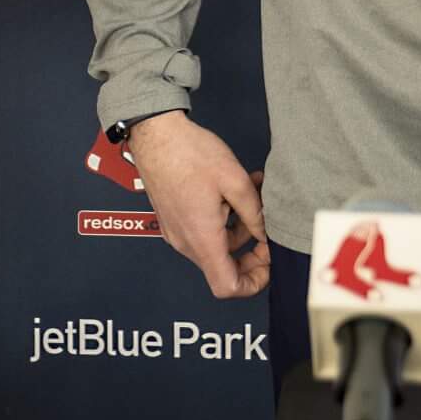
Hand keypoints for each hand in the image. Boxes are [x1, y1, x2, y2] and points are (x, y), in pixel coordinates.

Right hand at [128, 112, 268, 297]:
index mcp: (201, 237)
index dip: (254, 282)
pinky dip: (223, 219)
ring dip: (239, 228)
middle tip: (266, 225)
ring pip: (216, 246)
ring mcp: (176, 230)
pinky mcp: (172, 218)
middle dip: (251, 250)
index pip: (227, 287)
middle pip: (224, 268)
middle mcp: (185, 241)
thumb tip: (266, 235)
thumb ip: (255, 214)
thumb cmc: (188, 153)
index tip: (267, 258)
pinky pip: (202, 231)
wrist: (153, 132)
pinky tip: (233, 191)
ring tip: (254, 194)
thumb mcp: (235, 180)